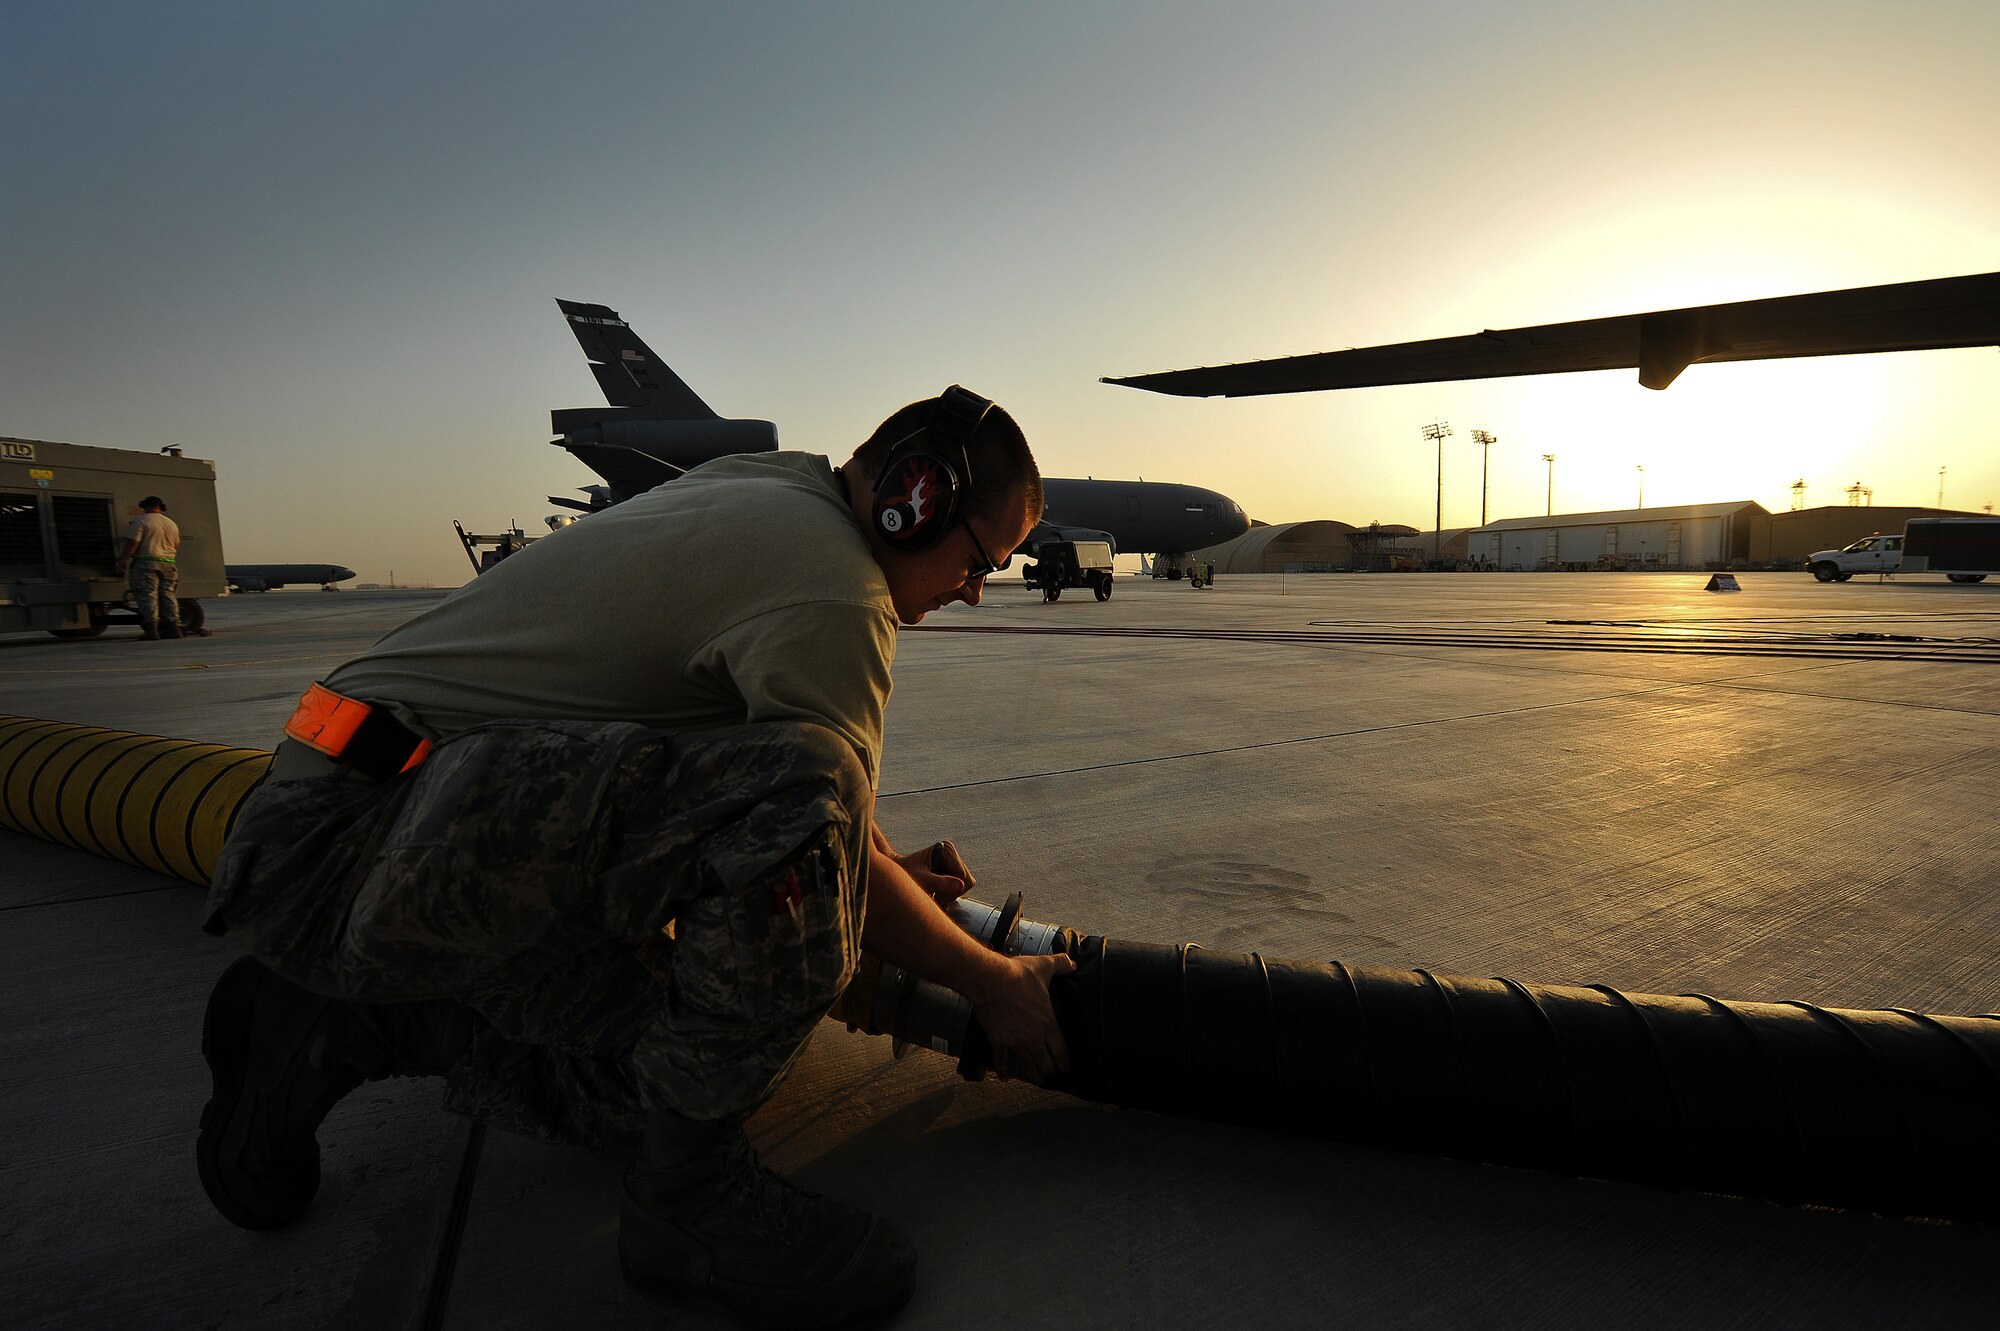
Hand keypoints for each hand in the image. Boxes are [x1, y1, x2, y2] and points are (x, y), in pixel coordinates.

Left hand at [894, 838, 974, 901]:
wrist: (897, 874)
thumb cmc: (906, 875)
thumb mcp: (923, 881)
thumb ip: (941, 883)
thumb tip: (961, 885)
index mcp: (947, 849)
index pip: (963, 876)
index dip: (953, 891)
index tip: (937, 897)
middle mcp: (952, 853)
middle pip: (966, 880)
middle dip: (951, 892)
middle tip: (935, 897)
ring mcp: (952, 861)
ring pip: (964, 885)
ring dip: (949, 894)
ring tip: (934, 894)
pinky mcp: (950, 869)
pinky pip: (959, 886)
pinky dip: (948, 893)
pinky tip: (936, 892)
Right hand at [969, 952, 1074, 1082]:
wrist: (992, 981)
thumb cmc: (1019, 975)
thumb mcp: (1044, 966)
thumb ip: (1061, 964)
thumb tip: (1073, 963)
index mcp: (1048, 1024)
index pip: (1061, 1052)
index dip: (1065, 1063)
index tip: (1066, 1069)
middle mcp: (1034, 1038)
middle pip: (1046, 1064)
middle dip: (1050, 1071)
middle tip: (1051, 1074)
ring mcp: (1015, 1042)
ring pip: (1028, 1067)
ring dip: (1033, 1076)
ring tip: (1037, 1080)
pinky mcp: (998, 1042)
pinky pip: (1001, 1061)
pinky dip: (1003, 1070)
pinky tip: (1005, 1077)